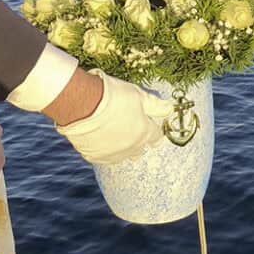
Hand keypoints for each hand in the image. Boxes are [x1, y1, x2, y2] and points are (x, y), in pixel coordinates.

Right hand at [55, 69, 172, 164]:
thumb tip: (171, 109)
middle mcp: (131, 148)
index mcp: (144, 133)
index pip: (157, 136)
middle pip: (141, 149)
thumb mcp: (139, 96)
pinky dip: (104, 150)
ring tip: (116, 134)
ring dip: (123, 147)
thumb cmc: (113, 96)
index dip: (155, 129)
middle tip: (132, 127)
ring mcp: (113, 154)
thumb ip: (156, 105)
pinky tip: (100, 140)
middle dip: (140, 140)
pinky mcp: (95, 156)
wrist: (82, 104)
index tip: (151, 125)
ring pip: (123, 155)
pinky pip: (104, 157)